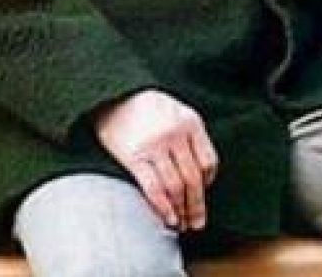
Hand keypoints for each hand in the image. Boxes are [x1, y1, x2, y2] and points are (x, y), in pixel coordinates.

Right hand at [94, 89, 218, 231]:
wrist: (113, 97)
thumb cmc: (149, 108)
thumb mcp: (178, 112)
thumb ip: (192, 138)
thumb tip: (204, 175)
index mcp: (191, 123)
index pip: (208, 162)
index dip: (208, 183)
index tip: (203, 195)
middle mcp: (175, 134)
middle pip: (193, 178)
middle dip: (197, 205)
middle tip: (198, 223)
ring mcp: (155, 146)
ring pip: (175, 187)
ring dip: (181, 211)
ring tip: (182, 224)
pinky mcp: (134, 157)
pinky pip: (154, 188)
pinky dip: (163, 207)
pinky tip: (168, 218)